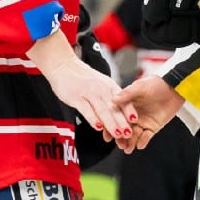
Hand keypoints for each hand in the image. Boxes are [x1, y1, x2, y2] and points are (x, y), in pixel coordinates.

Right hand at [71, 14, 121, 165]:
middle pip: (114, 108)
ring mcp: (89, 92)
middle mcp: (101, 89)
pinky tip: (98, 127)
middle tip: (129, 133)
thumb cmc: (82, 78)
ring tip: (117, 134)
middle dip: (122, 122)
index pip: (123, 100)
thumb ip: (109, 99)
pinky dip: (93, 119)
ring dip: (111, 123)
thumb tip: (119, 116)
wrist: (64, 65)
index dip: (129, 111)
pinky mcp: (76, 97)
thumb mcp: (101, 84)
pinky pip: (86, 109)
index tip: (136, 121)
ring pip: (102, 110)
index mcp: (109, 86)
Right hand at [114, 76, 184, 153]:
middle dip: (121, 138)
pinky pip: (146, 137)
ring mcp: (143, 121)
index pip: (117, 117)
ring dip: (130, 142)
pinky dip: (143, 141)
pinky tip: (140, 145)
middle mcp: (133, 115)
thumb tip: (113, 99)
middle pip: (124, 128)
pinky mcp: (153, 127)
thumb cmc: (157, 84)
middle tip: (119, 144)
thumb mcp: (140, 86)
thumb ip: (127, 93)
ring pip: (134, 135)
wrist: (174, 88)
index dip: (112, 126)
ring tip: (127, 149)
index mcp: (127, 105)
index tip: (107, 134)